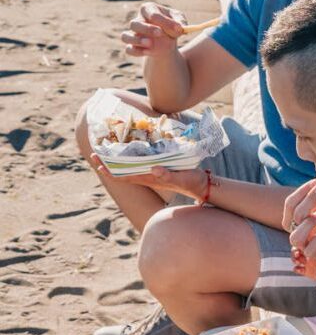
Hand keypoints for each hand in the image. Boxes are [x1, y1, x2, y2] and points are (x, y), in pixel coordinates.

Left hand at [91, 154, 206, 199]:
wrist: (201, 185)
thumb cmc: (191, 181)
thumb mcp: (180, 177)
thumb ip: (167, 174)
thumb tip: (153, 169)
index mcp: (150, 178)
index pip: (125, 176)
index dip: (110, 171)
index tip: (98, 163)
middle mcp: (148, 176)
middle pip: (123, 171)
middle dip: (108, 163)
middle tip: (94, 152)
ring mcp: (152, 173)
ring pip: (130, 167)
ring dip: (117, 159)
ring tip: (106, 150)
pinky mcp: (158, 168)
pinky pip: (140, 163)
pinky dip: (131, 157)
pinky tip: (128, 150)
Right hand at [122, 2, 186, 57]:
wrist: (168, 41)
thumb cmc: (172, 27)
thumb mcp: (180, 22)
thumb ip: (181, 23)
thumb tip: (179, 28)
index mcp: (149, 9)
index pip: (152, 13)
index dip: (164, 21)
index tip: (178, 28)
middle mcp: (138, 20)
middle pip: (135, 23)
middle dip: (147, 29)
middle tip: (160, 33)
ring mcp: (134, 34)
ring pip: (126, 36)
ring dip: (137, 40)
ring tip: (151, 44)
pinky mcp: (133, 46)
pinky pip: (129, 49)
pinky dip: (136, 51)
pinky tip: (148, 52)